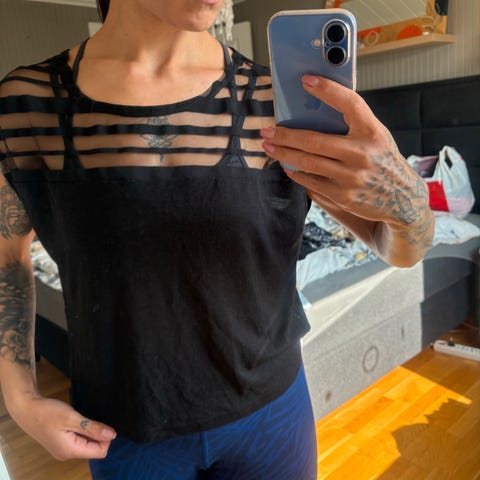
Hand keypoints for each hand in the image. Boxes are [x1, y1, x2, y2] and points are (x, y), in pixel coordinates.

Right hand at [9, 395, 116, 460]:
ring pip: (86, 444)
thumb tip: (112, 435)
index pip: (100, 452)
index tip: (102, 423)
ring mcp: (62, 450)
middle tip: (93, 419)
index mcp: (71, 451)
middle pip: (94, 449)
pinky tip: (79, 421)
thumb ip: (92, 428)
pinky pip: (78, 440)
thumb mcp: (72, 419)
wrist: (26, 409)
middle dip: (98, 435)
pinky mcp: (60, 443)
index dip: (106, 438)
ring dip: (90, 432)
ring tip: (85, 419)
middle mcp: (67, 454)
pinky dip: (83, 431)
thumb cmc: (48, 413)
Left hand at [261, 75, 429, 229]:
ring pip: (308, 162)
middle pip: (314, 140)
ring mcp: (352, 177)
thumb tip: (314, 113)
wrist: (402, 199)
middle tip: (266, 130)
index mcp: (372, 132)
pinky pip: (311, 182)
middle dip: (285, 135)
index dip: (328, 90)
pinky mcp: (344, 196)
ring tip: (269, 146)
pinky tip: (287, 165)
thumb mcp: (377, 138)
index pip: (350, 103)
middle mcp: (362, 153)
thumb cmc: (383, 162)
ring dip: (283, 153)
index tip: (306, 81)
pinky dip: (296, 172)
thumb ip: (353, 126)